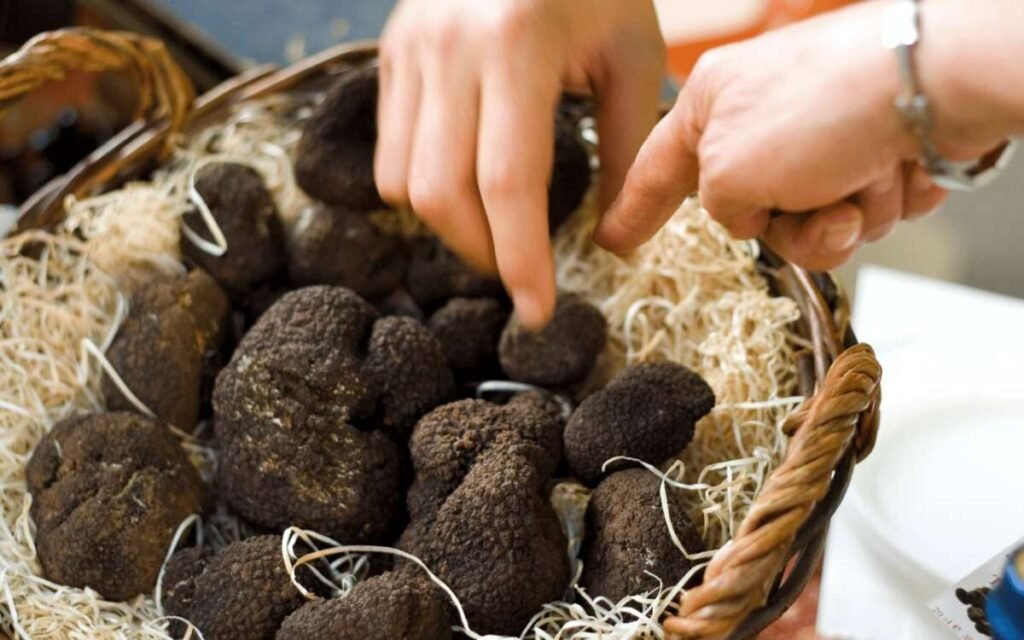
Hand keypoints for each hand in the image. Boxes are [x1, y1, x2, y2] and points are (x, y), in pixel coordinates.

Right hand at [375, 0, 664, 326]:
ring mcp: (408, 48)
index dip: (520, 258)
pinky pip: (388, 153)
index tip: (538, 310)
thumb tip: (612, 244)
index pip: (506, 182)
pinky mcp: (389, 54)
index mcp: (516, 42)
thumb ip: (631, 150)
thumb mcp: (632, 54)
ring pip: (401, 183)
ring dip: (451, 229)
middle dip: (484, 252)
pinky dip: (423, 193)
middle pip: (441, 194)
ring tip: (498, 234)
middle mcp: (447, 46)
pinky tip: (467, 191)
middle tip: (523, 273)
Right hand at [596, 1, 976, 271]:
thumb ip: (719, 209)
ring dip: (844, 217)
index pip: (657, 170)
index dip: (633, 211)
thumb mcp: (728, 171)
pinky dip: (882, 201)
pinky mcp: (876, 147)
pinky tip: (896, 170)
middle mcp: (765, 119)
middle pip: (756, 215)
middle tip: (815, 205)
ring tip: (865, 179)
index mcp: (713, 106)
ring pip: (816, 222)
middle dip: (795, 228)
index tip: (613, 239)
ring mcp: (823, 133)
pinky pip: (863, 209)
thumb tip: (751, 217)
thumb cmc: (823, 106)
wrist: (934, 81)